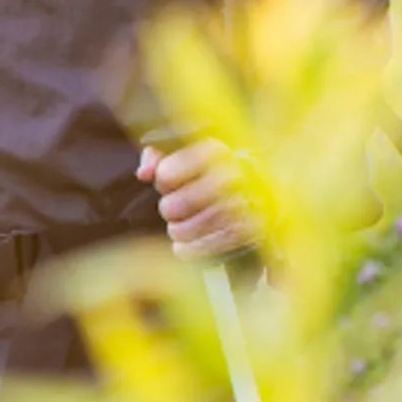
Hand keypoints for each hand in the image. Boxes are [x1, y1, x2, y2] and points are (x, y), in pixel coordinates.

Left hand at [139, 138, 256, 258]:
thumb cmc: (209, 173)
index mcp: (215, 151)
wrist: (257, 193)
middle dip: (169, 208)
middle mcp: (232, 176)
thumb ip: (157, 156)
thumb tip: (144, 173)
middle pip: (173, 206)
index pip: (166, 175)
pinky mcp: (244, 234)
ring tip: (184, 223)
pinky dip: (186, 249)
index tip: (170, 181)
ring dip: (177, 229)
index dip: (163, 181)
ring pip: (182, 231)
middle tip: (176, 207)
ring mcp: (240, 208)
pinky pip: (196, 250)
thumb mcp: (185, 154)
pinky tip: (189, 241)